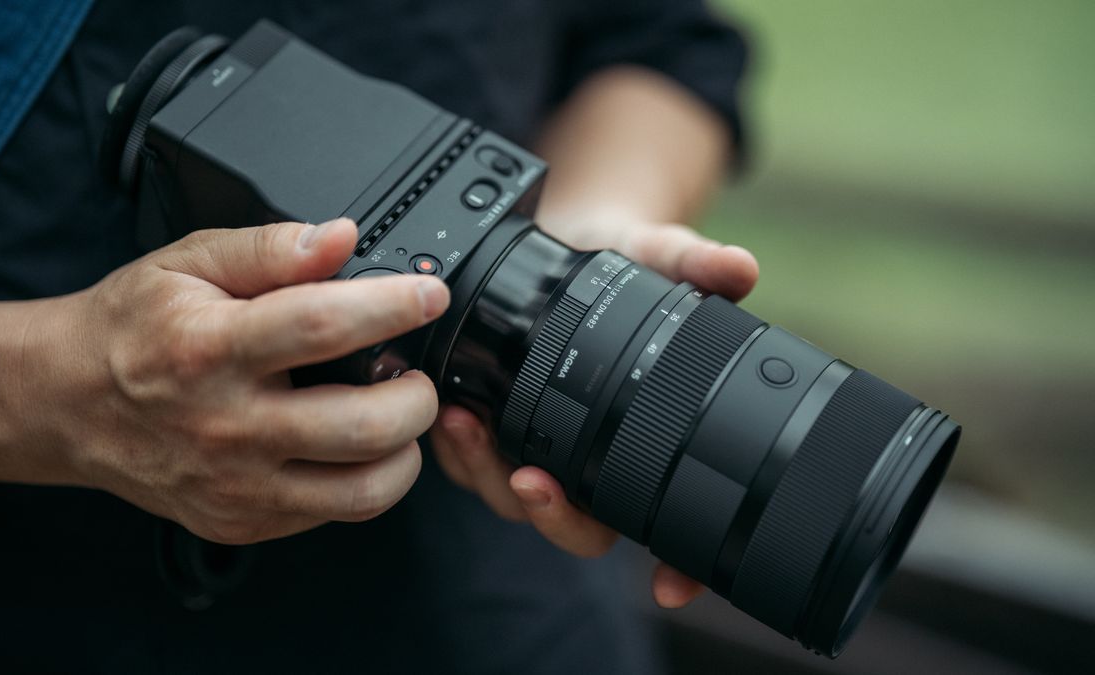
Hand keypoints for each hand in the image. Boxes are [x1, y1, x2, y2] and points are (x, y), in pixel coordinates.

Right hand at [14, 218, 448, 544]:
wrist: (67, 404)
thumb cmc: (130, 330)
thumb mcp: (188, 263)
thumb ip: (268, 249)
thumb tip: (337, 237)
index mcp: (211, 349)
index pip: (323, 325)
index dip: (392, 307)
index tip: (429, 295)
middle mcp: (226, 426)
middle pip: (363, 426)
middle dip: (416, 395)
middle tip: (412, 371)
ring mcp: (236, 485)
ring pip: (363, 491)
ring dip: (404, 451)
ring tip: (393, 415)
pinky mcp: (243, 521)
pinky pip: (333, 512)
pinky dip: (362, 479)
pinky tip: (348, 444)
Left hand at [430, 217, 757, 607]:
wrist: (581, 245)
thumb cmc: (630, 267)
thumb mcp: (661, 255)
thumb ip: (695, 264)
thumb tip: (738, 267)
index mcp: (652, 440)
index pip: (675, 523)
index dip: (680, 567)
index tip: (665, 584)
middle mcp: (599, 460)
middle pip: (581, 528)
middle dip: (552, 515)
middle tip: (528, 478)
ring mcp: (544, 450)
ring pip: (514, 500)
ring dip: (487, 473)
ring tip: (466, 422)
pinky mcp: (496, 431)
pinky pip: (472, 465)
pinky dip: (458, 448)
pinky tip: (452, 410)